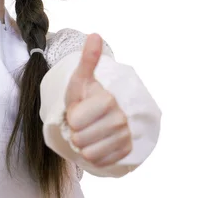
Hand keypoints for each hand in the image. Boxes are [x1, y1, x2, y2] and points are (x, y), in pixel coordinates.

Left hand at [65, 34, 131, 166]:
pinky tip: (98, 143)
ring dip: (84, 144)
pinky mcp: (126, 152)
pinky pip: (99, 162)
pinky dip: (94, 155)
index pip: (75, 121)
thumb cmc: (85, 96)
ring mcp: (125, 137)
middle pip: (80, 138)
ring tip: (90, 132)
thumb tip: (95, 35)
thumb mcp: (80, 78)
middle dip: (77, 131)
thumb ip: (87, 59)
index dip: (71, 117)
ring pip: (88, 152)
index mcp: (108, 100)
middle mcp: (121, 119)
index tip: (79, 109)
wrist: (98, 115)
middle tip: (84, 122)